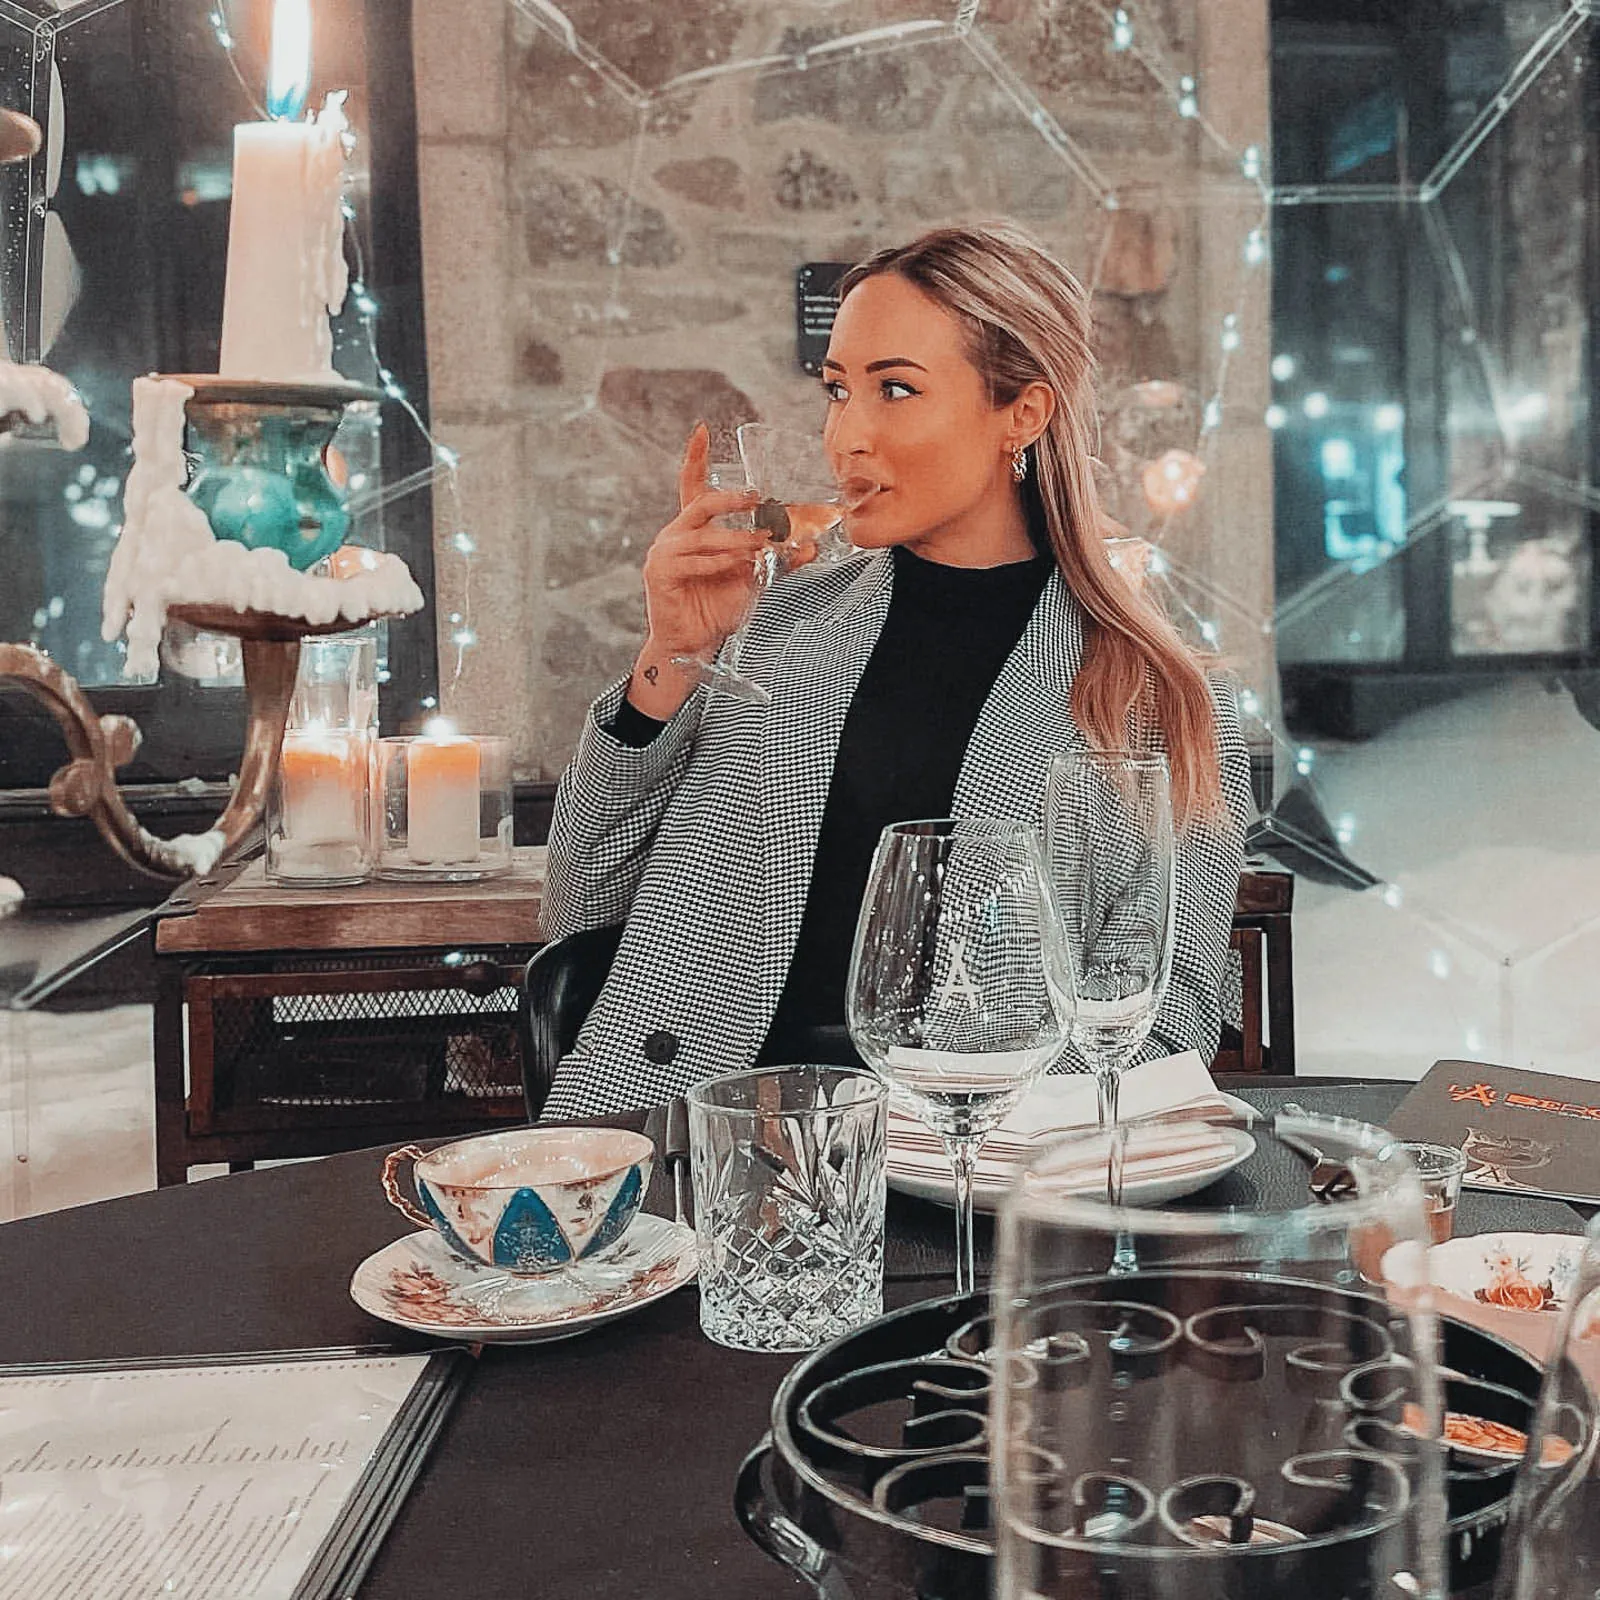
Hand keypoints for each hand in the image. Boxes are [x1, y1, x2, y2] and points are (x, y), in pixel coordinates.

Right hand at [627, 424, 760, 717]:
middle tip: (757, 498)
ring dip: (737, 539)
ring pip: (704, 535)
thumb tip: (810, 546)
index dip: (695, 458)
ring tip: (759, 544)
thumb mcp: (753, 578)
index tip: (702, 430)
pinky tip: (738, 564)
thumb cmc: (716, 608)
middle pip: (700, 503)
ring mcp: (664, 553)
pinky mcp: (660, 574)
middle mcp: (675, 535)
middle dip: (730, 499)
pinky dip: (720, 562)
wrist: (695, 644)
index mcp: (693, 530)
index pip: (691, 485)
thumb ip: (777, 559)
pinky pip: (694, 561)